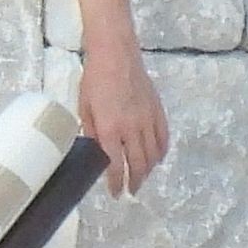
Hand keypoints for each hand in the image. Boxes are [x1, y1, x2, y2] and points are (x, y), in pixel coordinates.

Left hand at [76, 44, 168, 199]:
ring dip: (148, 170)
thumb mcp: (84, 107)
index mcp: (109, 129)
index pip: (116, 165)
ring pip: (152, 154)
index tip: (116, 193)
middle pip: (137, 164)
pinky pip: (163, 137)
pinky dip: (161, 151)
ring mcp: (147, 120)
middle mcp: (131, 128)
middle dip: (135, 181)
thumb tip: (96, 150)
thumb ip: (91, 131)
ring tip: (142, 178)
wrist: (116, 54)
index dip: (116, 183)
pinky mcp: (157, 111)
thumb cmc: (94, 79)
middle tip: (131, 190)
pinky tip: (157, 158)